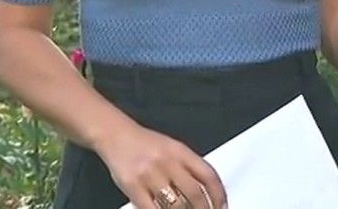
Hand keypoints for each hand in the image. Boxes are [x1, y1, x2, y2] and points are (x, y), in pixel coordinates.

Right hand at [95, 123, 226, 208]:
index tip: (221, 206)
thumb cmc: (145, 144)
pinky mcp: (133, 186)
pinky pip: (151, 208)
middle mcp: (167, 162)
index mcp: (180, 151)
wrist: (115, 136)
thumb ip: (188, 167)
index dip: (218, 194)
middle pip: (194, 193)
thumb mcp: (172, 149)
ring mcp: (150, 175)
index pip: (208, 175)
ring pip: (175, 205)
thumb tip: (207, 191)